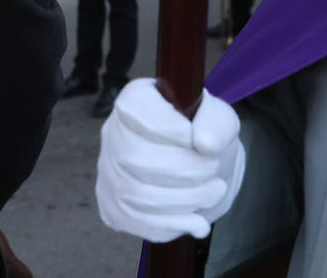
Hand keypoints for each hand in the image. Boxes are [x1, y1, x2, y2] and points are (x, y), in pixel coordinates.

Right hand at [95, 79, 245, 241]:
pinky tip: (197, 221)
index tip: (201, 140)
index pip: (137, 114)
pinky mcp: (113, 208)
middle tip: (214, 171)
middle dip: (187, 171)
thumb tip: (206, 144)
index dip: (173, 131)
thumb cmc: (203, 134)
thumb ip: (217, 123)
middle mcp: (112, 133)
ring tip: (213, 191)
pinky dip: (174, 225)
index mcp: (134, 101)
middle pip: (136, 159)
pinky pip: (138, 223)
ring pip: (138, 195)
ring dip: (186, 200)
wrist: (199, 166)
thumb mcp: (219, 118)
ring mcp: (108, 173)